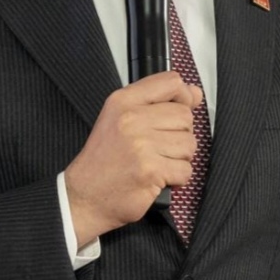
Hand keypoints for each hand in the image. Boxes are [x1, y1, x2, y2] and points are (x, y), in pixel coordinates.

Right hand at [63, 71, 200, 245]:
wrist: (84, 196)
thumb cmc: (103, 160)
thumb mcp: (119, 119)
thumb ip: (157, 102)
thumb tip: (195, 93)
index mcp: (122, 101)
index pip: (171, 83)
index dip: (183, 97)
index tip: (177, 111)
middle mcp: (131, 118)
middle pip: (185, 116)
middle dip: (178, 135)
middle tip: (157, 147)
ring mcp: (141, 144)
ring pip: (189, 144)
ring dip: (178, 158)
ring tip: (156, 162)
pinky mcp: (151, 170)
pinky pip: (186, 170)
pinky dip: (176, 178)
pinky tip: (156, 177)